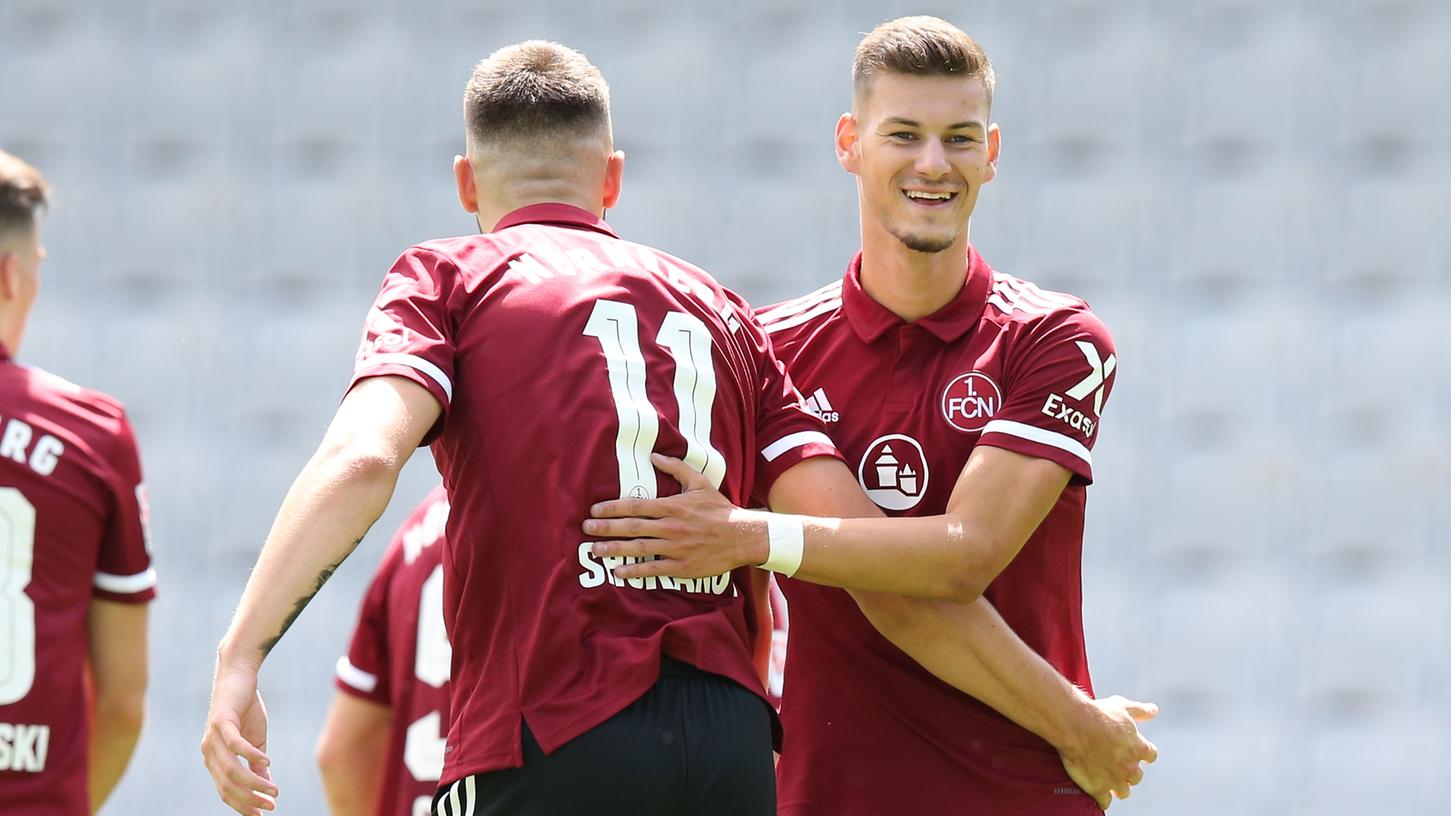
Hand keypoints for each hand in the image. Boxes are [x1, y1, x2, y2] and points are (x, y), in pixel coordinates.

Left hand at [201, 665, 277, 814]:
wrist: (239, 676)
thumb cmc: (246, 708)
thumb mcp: (255, 740)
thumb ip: (257, 764)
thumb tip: (266, 786)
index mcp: (215, 759)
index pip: (225, 790)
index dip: (243, 805)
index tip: (262, 815)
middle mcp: (209, 751)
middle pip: (228, 784)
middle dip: (250, 799)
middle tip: (271, 805)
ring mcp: (213, 737)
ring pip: (232, 769)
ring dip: (253, 783)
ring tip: (273, 790)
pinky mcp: (221, 721)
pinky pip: (235, 745)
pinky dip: (251, 756)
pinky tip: (268, 762)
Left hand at [584, 454, 767, 578]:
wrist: (742, 536)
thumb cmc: (720, 509)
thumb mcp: (700, 482)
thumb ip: (676, 468)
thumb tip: (655, 456)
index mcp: (672, 506)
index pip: (636, 505)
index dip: (613, 507)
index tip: (595, 509)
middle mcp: (671, 527)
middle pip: (631, 527)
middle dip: (606, 528)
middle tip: (586, 528)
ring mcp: (675, 548)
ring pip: (638, 548)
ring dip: (614, 549)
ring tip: (595, 551)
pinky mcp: (682, 566)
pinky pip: (654, 569)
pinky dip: (635, 571)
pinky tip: (618, 572)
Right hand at [1058, 695, 1157, 809]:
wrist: (1075, 725)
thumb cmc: (1098, 714)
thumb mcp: (1122, 706)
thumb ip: (1140, 710)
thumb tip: (1154, 710)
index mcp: (1139, 748)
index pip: (1150, 755)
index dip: (1143, 753)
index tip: (1135, 751)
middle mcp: (1130, 767)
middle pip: (1137, 777)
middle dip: (1128, 772)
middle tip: (1116, 765)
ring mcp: (1114, 780)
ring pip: (1123, 792)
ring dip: (1117, 787)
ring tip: (1108, 781)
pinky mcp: (1098, 788)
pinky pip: (1105, 802)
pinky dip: (1102, 798)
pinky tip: (1097, 793)